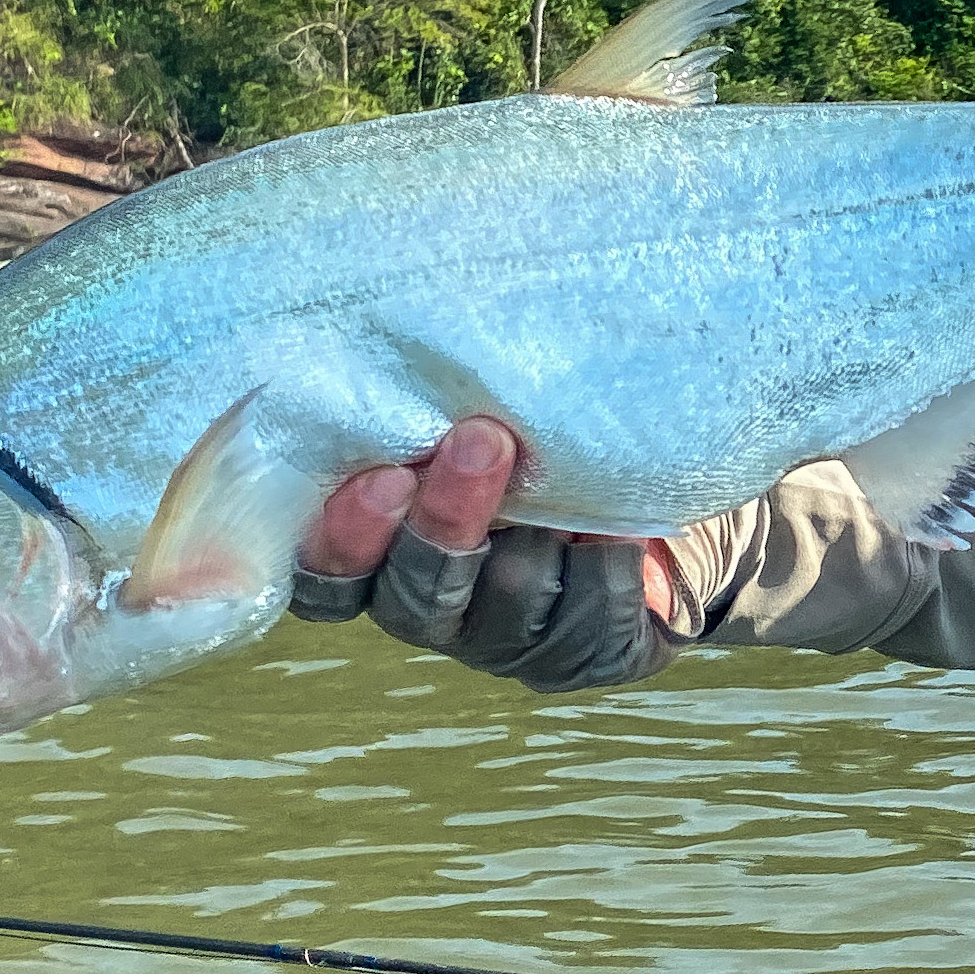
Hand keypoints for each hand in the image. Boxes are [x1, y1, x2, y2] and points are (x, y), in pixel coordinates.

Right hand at [290, 417, 683, 691]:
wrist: (646, 478)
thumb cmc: (534, 424)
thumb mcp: (478, 405)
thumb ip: (431, 399)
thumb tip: (408, 321)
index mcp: (385, 552)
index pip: (327, 578)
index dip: (342, 540)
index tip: (382, 473)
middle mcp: (437, 607)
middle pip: (411, 597)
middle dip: (446, 520)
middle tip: (481, 440)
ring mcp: (510, 639)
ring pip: (503, 605)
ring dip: (531, 534)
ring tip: (560, 467)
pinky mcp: (585, 652)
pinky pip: (590, 617)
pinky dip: (606, 562)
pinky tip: (620, 523)